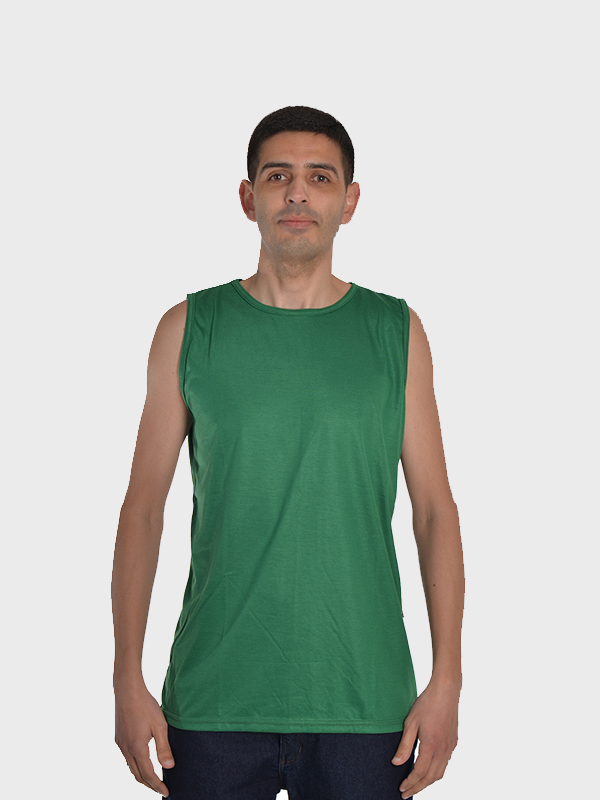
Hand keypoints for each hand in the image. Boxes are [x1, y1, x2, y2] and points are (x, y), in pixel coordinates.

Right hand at [114, 679, 173, 795]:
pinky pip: (126, 757)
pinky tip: (142, 761)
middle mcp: (126, 749)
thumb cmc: (146, 706)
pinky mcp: (118, 737)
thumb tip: (169, 767)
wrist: (127, 691)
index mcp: (137, 749)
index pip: (148, 775)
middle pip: (137, 775)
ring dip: (141, 775)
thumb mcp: (160, 726)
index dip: (157, 786)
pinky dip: (135, 765)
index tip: (166, 792)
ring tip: (152, 779)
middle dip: (149, 784)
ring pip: (130, 767)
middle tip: (160, 789)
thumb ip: (164, 748)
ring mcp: (120, 744)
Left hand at [391, 677, 459, 797]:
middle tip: (406, 793)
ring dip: (428, 782)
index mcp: (431, 746)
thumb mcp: (410, 722)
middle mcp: (443, 750)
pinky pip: (445, 764)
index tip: (401, 788)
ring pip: (440, 773)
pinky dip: (436, 772)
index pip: (419, 773)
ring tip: (416, 785)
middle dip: (418, 787)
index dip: (410, 783)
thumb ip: (404, 745)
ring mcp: (450, 747)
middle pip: (430, 778)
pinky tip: (428, 770)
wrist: (446, 691)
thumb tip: (396, 763)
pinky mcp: (453, 743)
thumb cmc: (426, 704)